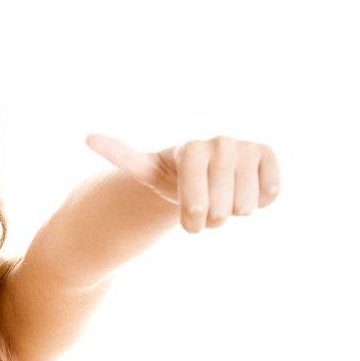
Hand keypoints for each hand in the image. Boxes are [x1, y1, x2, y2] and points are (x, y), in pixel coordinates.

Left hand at [84, 133, 280, 233]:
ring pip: (246, 204)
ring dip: (235, 211)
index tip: (191, 223)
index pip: (195, 196)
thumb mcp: (147, 171)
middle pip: (222, 207)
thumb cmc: (174, 177)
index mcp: (190, 149)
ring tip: (225, 198)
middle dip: (213, 220)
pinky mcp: (267, 154)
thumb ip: (123, 157)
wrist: (206, 172)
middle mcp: (219, 142)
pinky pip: (271, 192)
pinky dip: (262, 200)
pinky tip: (248, 190)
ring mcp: (245, 146)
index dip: (194, 213)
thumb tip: (88, 137)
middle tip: (206, 210)